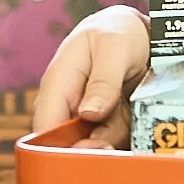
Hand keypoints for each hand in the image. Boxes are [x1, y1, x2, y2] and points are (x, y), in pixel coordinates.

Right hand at [29, 5, 150, 148]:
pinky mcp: (104, 128)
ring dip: (116, 140)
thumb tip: (88, 114)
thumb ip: (103, 81)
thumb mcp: (114, 47)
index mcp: (57, 85)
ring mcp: (85, 121)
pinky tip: (135, 119)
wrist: (138, 34)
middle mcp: (66, 108)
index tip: (94, 147)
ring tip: (131, 112)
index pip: (44, 128)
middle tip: (120, 131)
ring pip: (94, 149)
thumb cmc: (117, 33)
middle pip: (69, 146)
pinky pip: (113, 145)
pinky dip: (126, 139)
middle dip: (96, 147)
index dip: (62, 147)